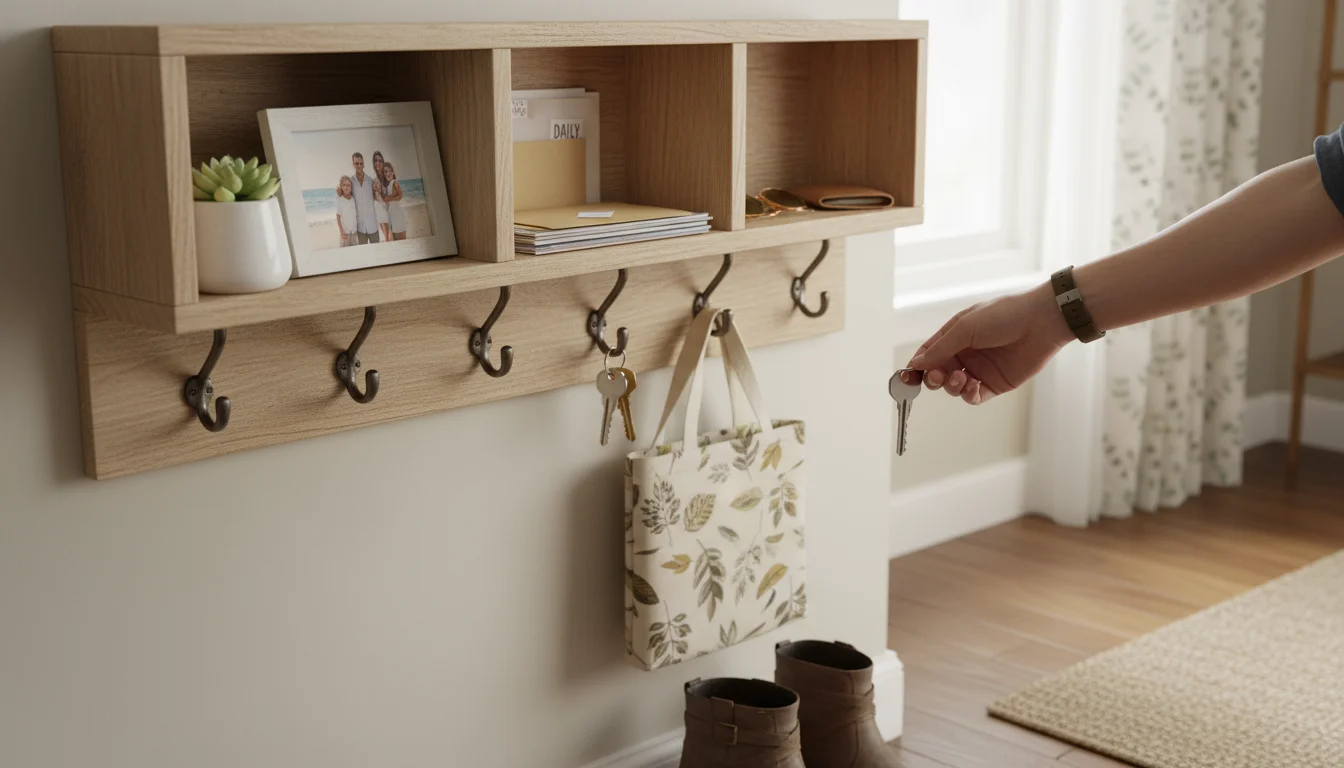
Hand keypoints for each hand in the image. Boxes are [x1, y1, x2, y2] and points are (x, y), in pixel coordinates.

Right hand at [905, 282, 1073, 403]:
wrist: (1041, 322)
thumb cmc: (1003, 316)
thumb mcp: (965, 328)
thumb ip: (939, 349)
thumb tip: (915, 364)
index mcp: (955, 335)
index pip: (929, 354)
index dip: (917, 366)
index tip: (907, 377)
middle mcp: (966, 353)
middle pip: (938, 373)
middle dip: (933, 378)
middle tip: (936, 377)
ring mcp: (980, 369)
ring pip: (954, 387)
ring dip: (952, 386)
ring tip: (961, 378)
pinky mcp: (995, 384)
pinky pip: (973, 396)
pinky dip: (968, 395)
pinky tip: (972, 386)